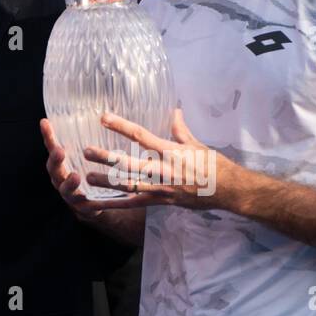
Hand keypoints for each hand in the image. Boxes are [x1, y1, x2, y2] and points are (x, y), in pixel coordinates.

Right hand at [40, 118, 146, 218]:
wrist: (96, 205)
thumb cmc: (90, 172)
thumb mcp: (87, 155)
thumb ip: (87, 139)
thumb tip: (100, 112)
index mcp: (61, 164)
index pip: (52, 147)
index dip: (48, 136)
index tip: (45, 122)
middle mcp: (61, 179)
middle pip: (54, 169)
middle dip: (56, 160)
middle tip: (60, 151)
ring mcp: (71, 195)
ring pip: (66, 189)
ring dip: (69, 183)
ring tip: (76, 176)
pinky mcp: (85, 209)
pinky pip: (86, 207)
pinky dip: (90, 204)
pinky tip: (96, 201)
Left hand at [80, 109, 238, 209]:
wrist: (230, 191)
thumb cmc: (214, 165)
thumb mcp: (197, 143)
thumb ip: (180, 129)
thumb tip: (174, 110)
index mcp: (170, 151)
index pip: (140, 136)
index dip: (121, 126)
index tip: (103, 117)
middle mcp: (163, 170)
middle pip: (129, 163)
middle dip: (106, 158)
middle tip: (85, 151)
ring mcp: (161, 188)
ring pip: (128, 185)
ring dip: (106, 182)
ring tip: (86, 177)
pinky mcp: (162, 202)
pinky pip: (135, 204)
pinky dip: (116, 205)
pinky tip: (99, 205)